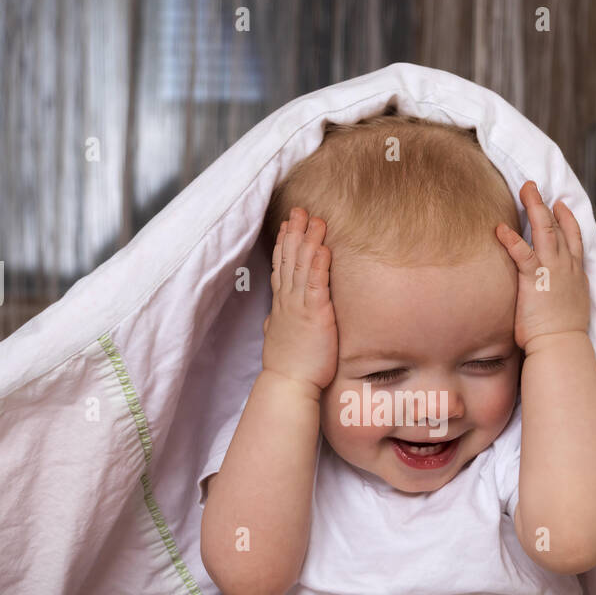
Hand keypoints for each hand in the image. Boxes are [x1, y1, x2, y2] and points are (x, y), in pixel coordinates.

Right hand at [263, 207, 336, 395]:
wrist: (289, 384)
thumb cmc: (287, 366)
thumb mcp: (279, 338)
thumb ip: (277, 323)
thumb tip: (272, 318)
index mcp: (281, 305)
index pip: (281, 267)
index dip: (283, 244)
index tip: (287, 225)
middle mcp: (288, 301)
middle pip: (289, 259)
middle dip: (294, 233)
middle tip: (298, 210)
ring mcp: (300, 306)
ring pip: (302, 266)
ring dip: (308, 240)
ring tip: (314, 219)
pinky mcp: (316, 315)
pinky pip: (317, 284)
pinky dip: (319, 264)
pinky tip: (323, 247)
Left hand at [495, 181, 589, 351]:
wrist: (562, 344)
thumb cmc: (562, 335)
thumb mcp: (568, 308)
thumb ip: (560, 294)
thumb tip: (552, 297)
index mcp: (576, 274)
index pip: (574, 239)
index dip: (567, 219)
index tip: (560, 205)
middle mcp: (566, 267)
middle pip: (558, 227)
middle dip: (545, 205)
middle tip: (533, 187)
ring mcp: (552, 270)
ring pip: (545, 230)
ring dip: (534, 207)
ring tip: (524, 190)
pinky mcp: (534, 279)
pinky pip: (522, 253)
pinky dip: (511, 239)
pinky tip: (500, 228)